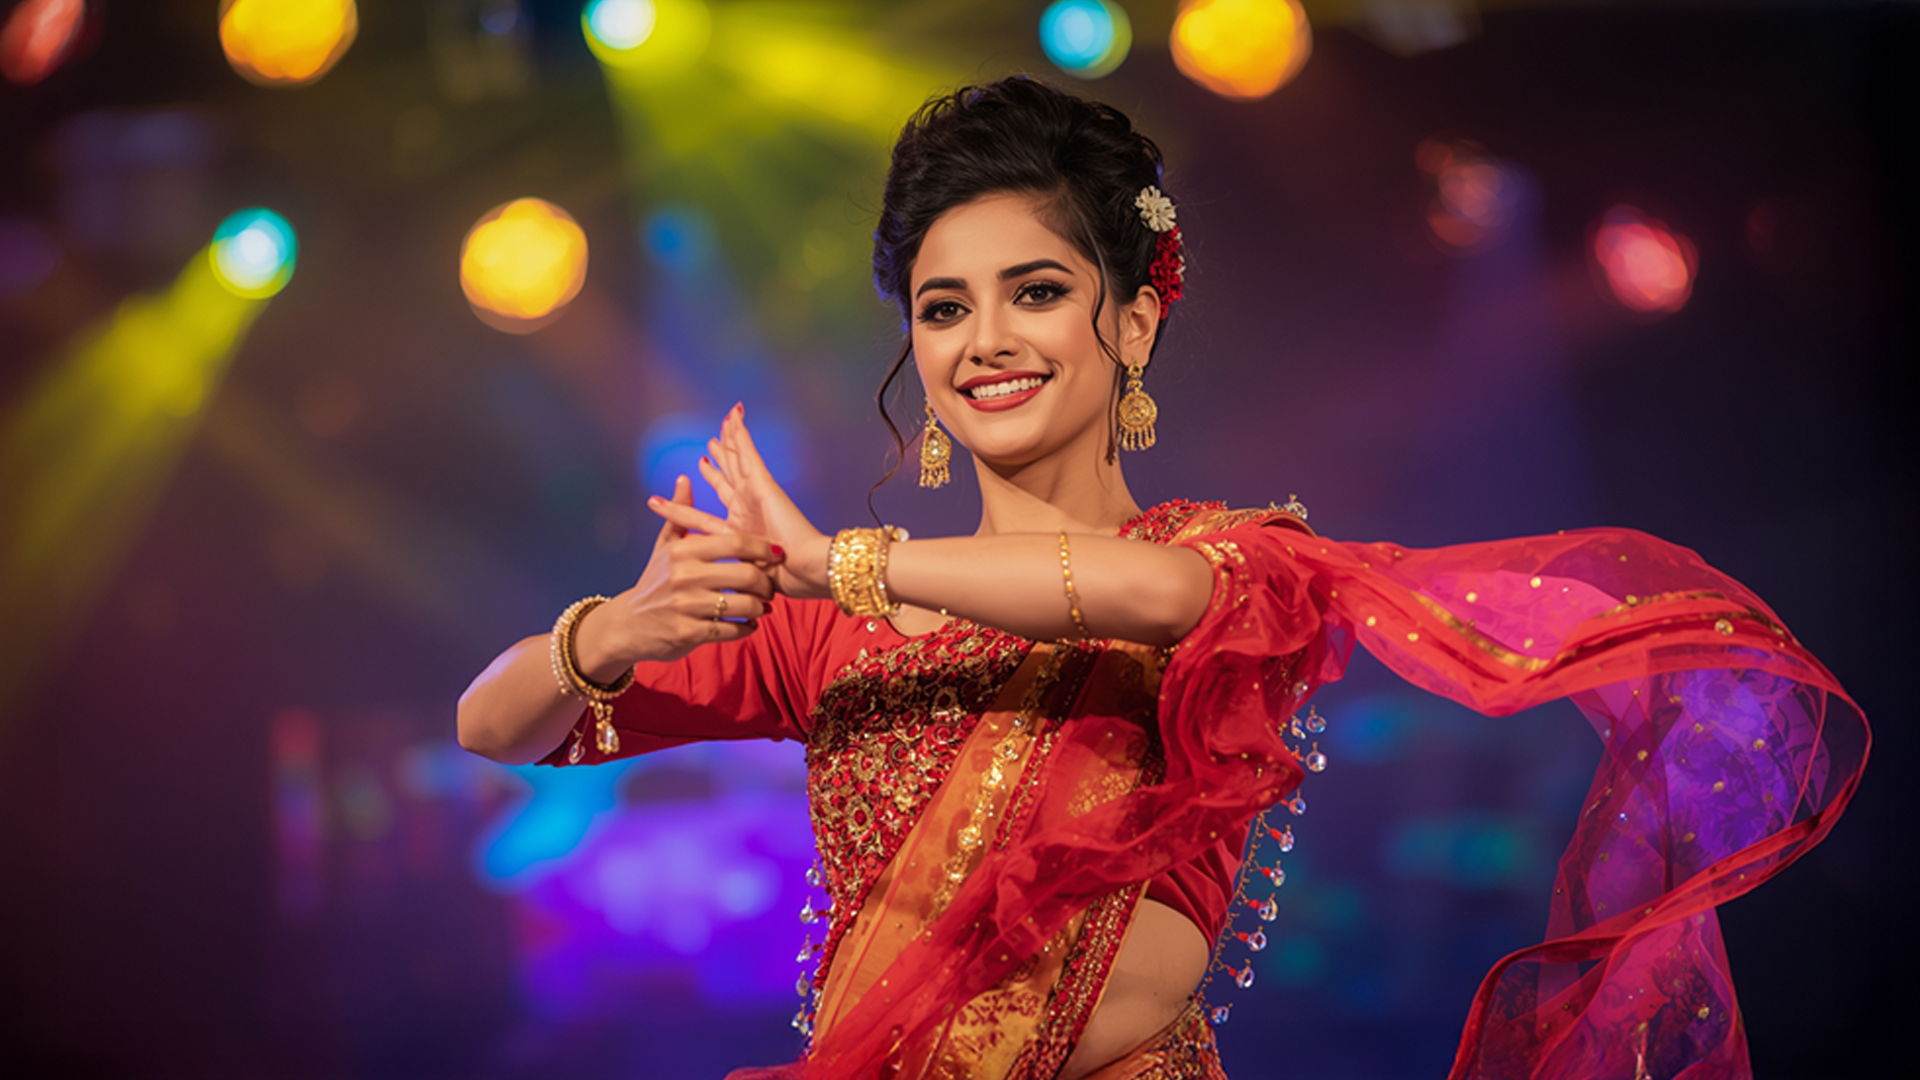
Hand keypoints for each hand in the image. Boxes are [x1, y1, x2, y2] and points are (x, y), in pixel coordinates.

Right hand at [573, 475, 780, 672]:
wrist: (629, 626)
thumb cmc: (654, 582)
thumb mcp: (664, 546)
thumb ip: (680, 514)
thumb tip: (685, 478)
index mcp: (683, 551)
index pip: (736, 543)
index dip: (762, 548)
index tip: (775, 553)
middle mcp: (685, 577)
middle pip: (746, 575)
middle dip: (766, 582)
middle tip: (770, 586)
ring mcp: (687, 607)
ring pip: (744, 605)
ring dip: (759, 607)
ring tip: (762, 605)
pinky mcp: (690, 634)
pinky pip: (733, 630)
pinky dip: (747, 627)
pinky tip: (749, 622)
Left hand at [673, 403, 830, 600]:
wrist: (806, 570)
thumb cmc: (778, 579)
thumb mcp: (738, 573)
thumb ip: (725, 567)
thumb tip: (712, 579)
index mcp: (738, 530)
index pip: (713, 508)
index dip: (698, 494)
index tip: (690, 479)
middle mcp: (745, 508)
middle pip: (728, 476)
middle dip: (719, 460)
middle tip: (711, 444)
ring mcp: (755, 494)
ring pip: (736, 459)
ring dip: (728, 441)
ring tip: (722, 424)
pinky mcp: (763, 483)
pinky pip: (748, 452)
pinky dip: (740, 433)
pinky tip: (733, 417)